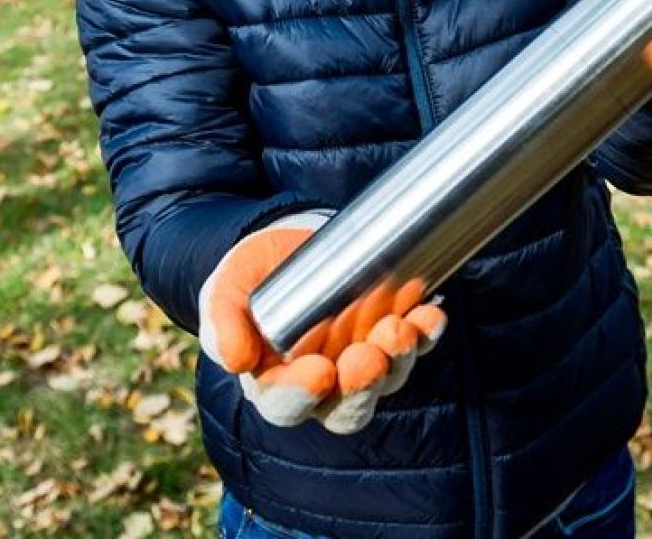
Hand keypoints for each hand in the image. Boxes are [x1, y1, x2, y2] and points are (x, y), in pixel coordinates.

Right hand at [198, 214, 445, 434]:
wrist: (288, 244)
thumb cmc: (250, 277)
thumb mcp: (224, 291)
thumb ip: (222, 323)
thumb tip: (236, 362)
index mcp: (275, 385)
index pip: (288, 406)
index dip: (303, 395)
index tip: (319, 371)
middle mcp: (324, 385)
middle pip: (347, 408)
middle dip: (363, 385)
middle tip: (368, 355)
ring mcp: (362, 361)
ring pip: (387, 378)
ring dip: (398, 358)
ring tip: (399, 327)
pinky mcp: (390, 335)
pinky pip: (416, 344)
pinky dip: (426, 333)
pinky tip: (428, 314)